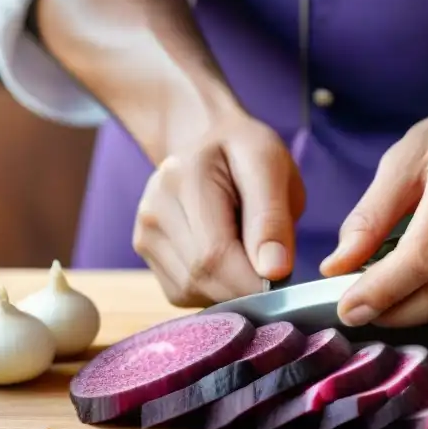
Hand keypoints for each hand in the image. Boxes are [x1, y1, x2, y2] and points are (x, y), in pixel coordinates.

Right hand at [133, 113, 304, 306]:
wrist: (202, 137)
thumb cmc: (244, 152)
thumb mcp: (272, 167)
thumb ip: (273, 219)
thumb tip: (274, 271)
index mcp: (187, 178)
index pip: (215, 255)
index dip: (253, 281)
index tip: (283, 280)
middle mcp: (155, 207)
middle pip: (201, 277)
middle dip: (244, 287)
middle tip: (271, 268)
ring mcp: (144, 231)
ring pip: (190, 289)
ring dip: (228, 288)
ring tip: (244, 252)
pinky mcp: (144, 250)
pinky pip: (181, 291)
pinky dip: (210, 287)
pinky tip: (224, 259)